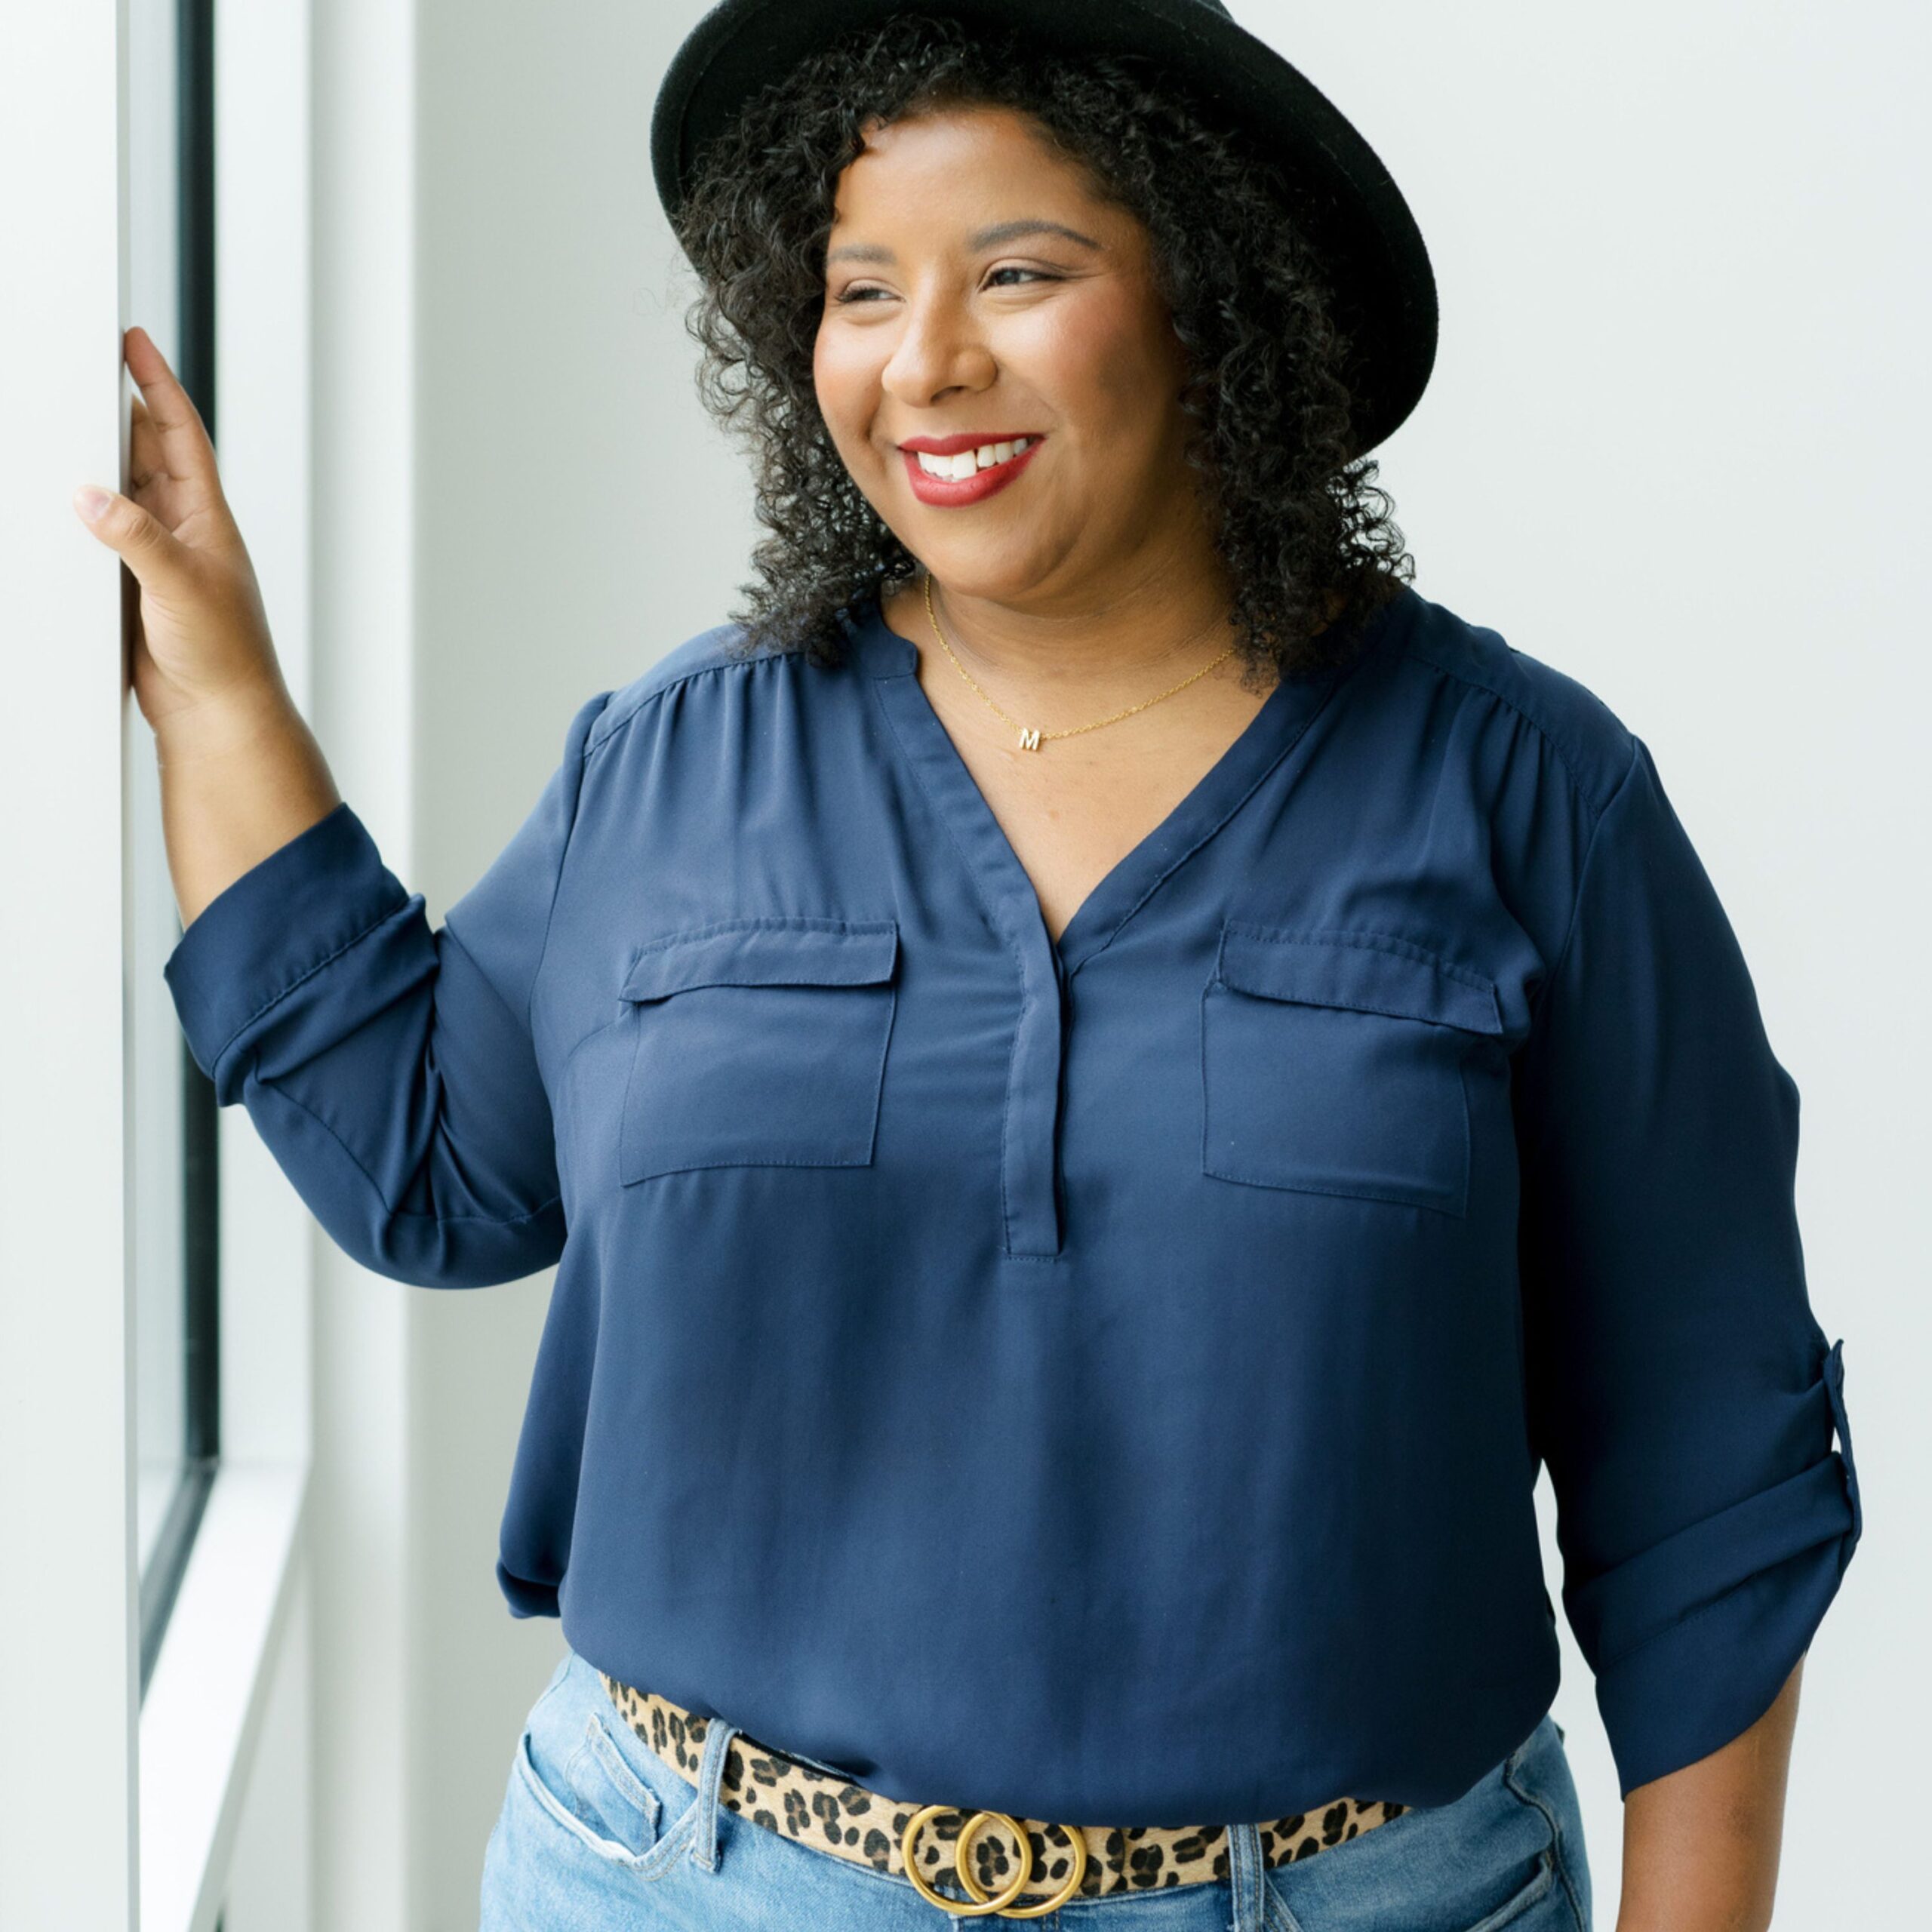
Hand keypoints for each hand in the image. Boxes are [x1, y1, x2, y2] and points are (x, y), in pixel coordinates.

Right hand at [72, 324, 290, 751]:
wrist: (218, 716)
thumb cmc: (224, 655)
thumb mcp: (180, 586)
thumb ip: (137, 538)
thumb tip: (91, 496)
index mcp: (205, 517)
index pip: (177, 433)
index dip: (157, 383)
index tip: (134, 340)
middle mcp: (183, 529)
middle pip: (142, 452)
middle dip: (115, 409)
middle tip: (82, 368)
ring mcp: (157, 557)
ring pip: (119, 492)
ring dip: (93, 461)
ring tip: (61, 421)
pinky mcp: (133, 587)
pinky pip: (101, 536)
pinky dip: (80, 514)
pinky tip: (56, 502)